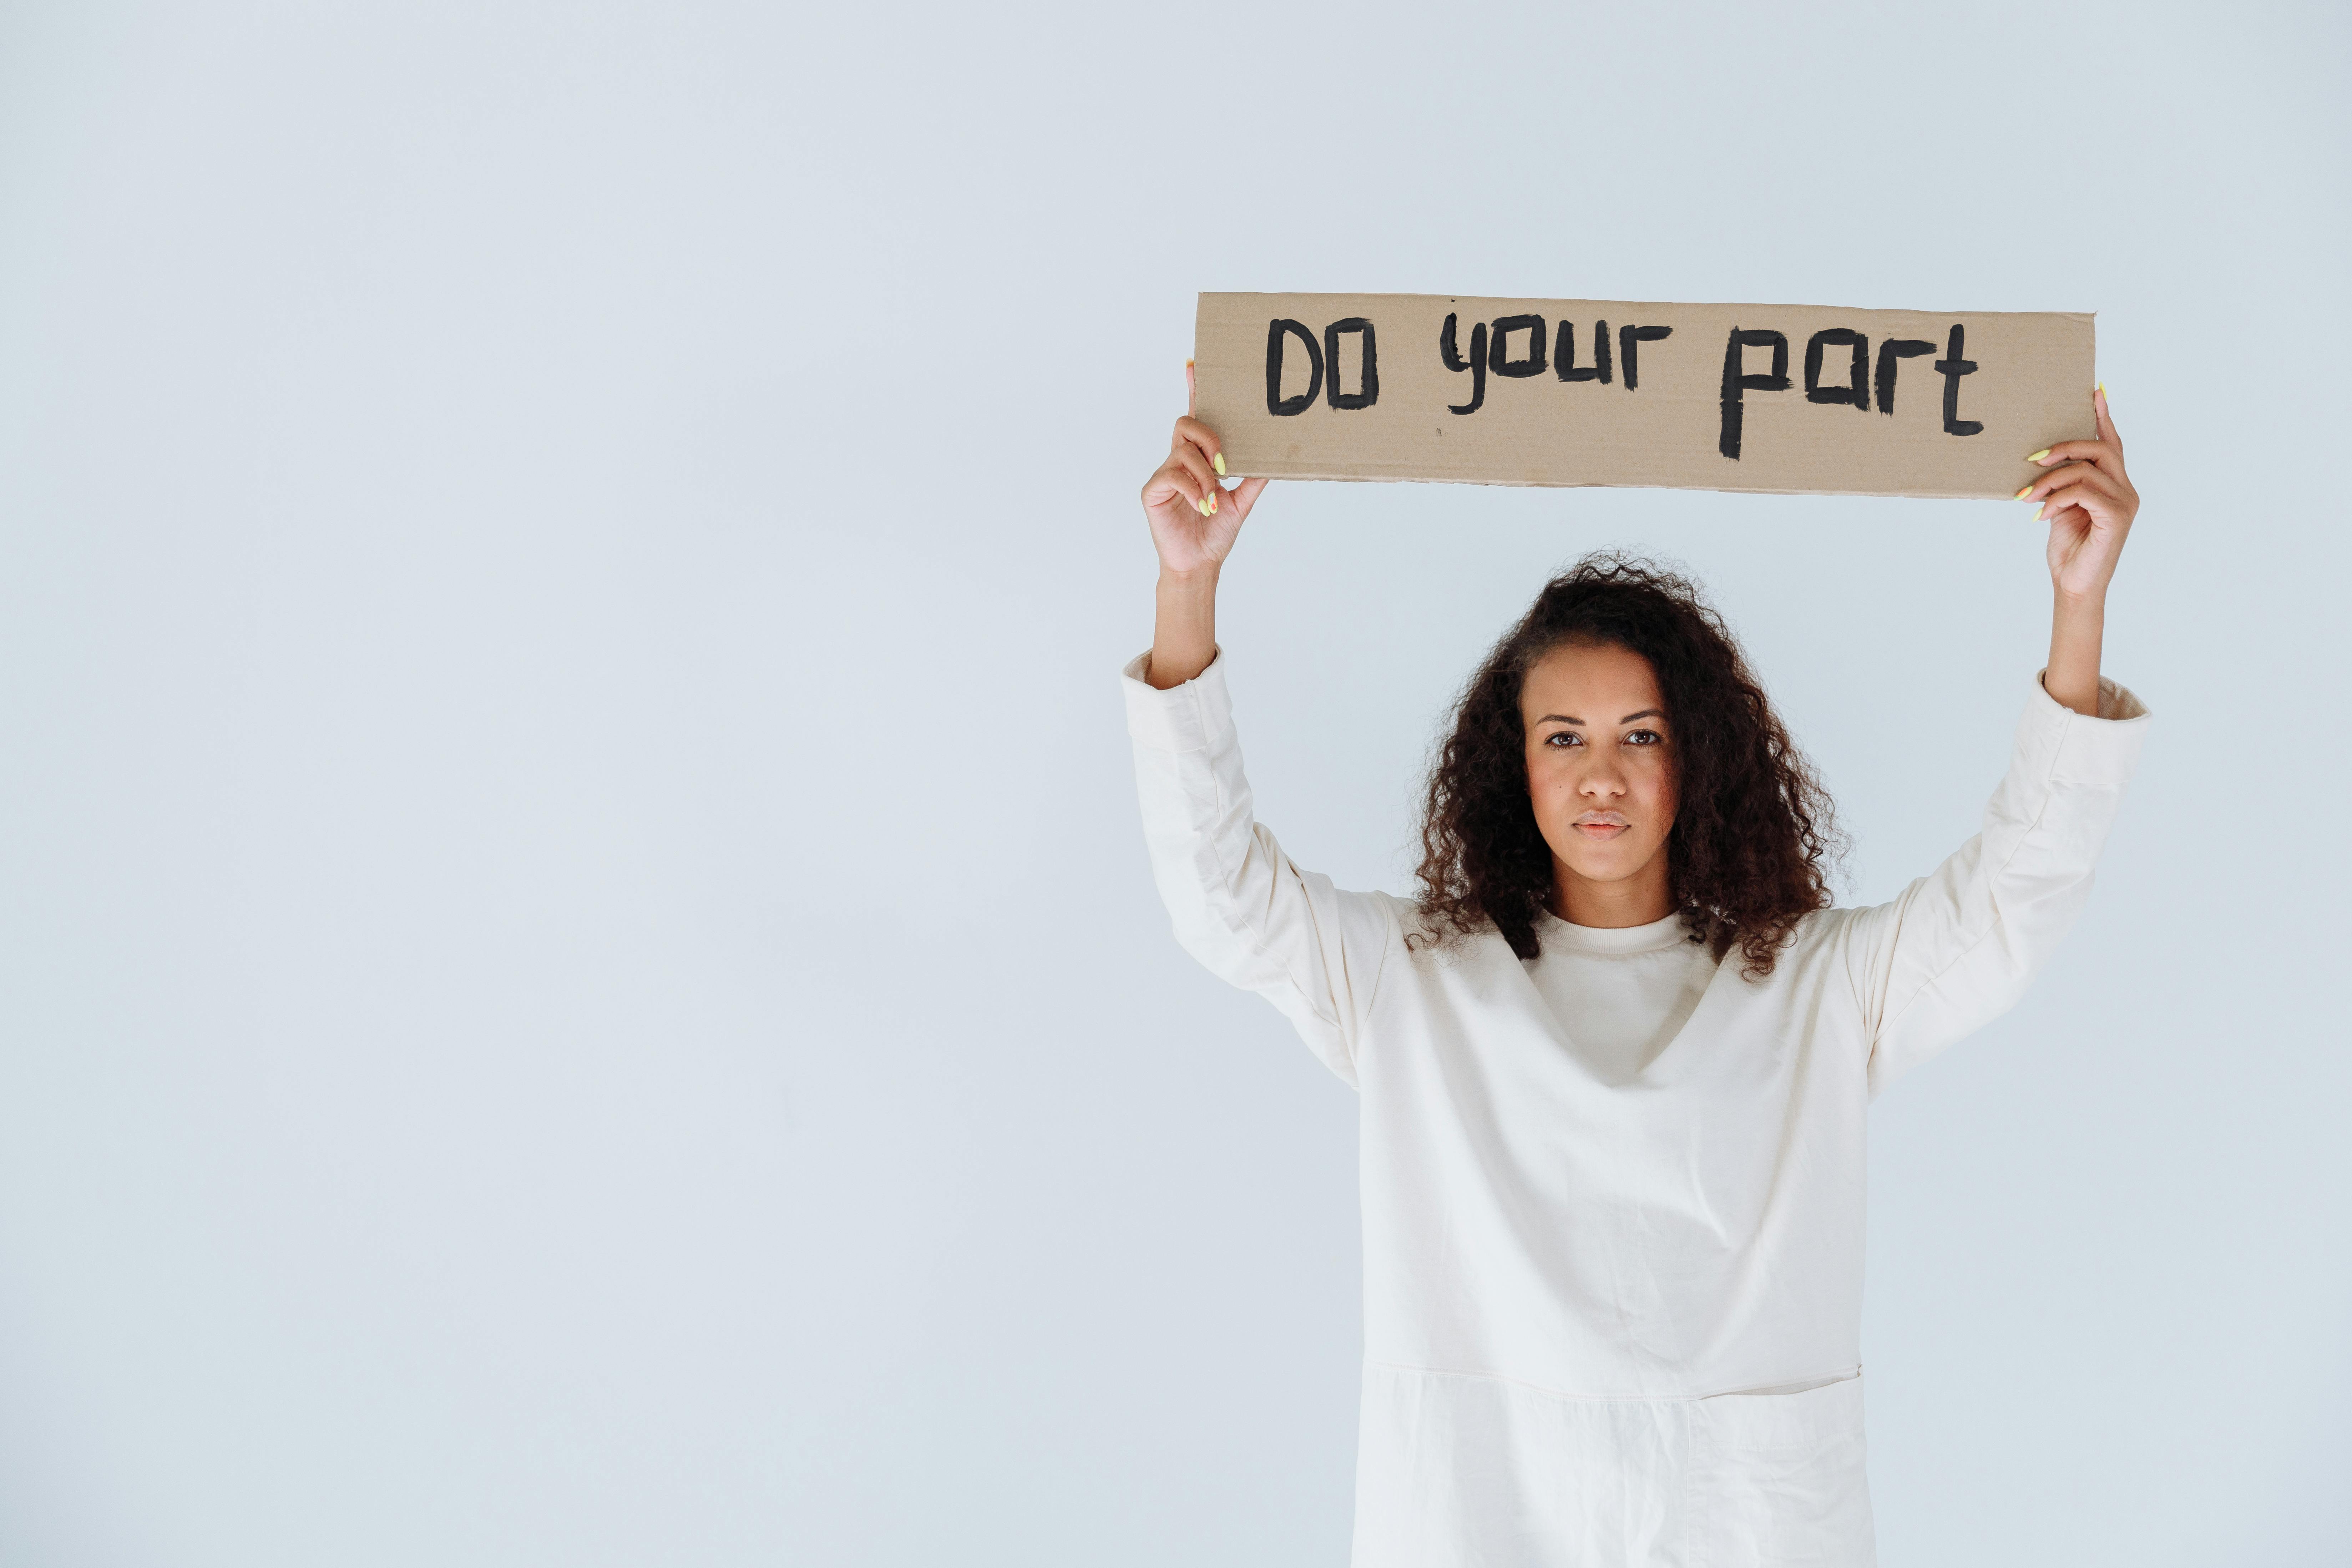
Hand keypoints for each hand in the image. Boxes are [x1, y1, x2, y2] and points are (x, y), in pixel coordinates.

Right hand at [1141, 361, 1268, 577]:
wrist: (1199, 564)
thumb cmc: (1215, 532)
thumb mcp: (1242, 502)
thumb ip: (1254, 478)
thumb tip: (1276, 459)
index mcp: (1198, 459)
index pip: (1195, 417)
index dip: (1194, 390)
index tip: (1194, 365)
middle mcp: (1179, 460)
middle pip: (1187, 422)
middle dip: (1209, 437)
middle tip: (1224, 465)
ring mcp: (1164, 475)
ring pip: (1183, 451)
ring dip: (1205, 475)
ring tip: (1213, 500)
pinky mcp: (1153, 491)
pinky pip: (1172, 475)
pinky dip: (1194, 490)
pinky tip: (1202, 507)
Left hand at [2021, 386, 2135, 604]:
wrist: (2073, 584)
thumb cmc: (2069, 548)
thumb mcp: (2061, 508)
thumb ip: (2063, 484)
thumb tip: (2042, 461)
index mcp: (2114, 485)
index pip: (2111, 444)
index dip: (2103, 418)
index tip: (2093, 392)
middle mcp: (2125, 490)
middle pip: (2101, 448)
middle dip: (2065, 447)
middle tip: (2034, 458)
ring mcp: (2124, 502)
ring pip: (2087, 470)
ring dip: (2050, 480)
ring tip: (2026, 495)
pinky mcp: (2116, 517)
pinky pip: (2083, 492)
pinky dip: (2056, 499)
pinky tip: (2040, 514)